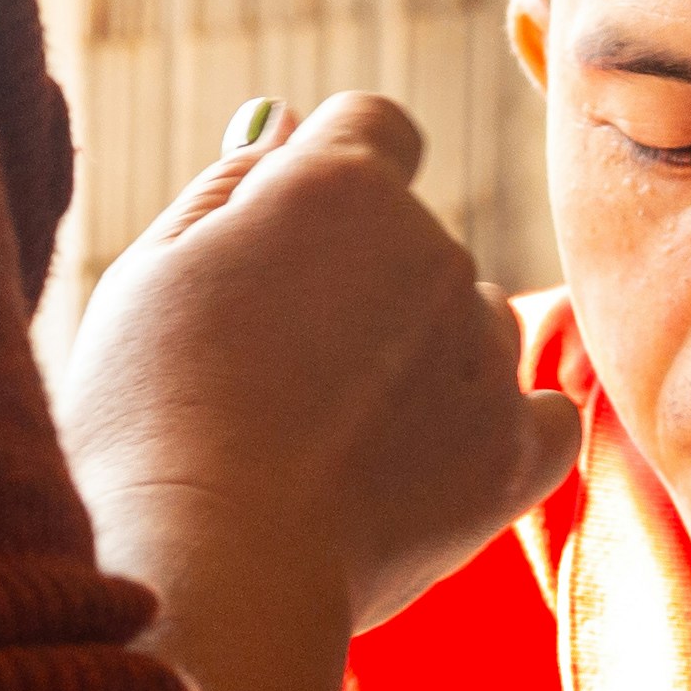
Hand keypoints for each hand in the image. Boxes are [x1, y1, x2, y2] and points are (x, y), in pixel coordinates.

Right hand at [61, 95, 574, 639]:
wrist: (205, 566)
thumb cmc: (148, 418)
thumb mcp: (153, 273)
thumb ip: (231, 187)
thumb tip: (287, 124)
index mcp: (342, 189)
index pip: (375, 129)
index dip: (332, 178)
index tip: (290, 243)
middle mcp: (434, 251)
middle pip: (418, 241)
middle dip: (364, 288)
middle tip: (274, 381)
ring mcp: (484, 353)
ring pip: (475, 325)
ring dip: (427, 360)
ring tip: (333, 441)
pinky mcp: (514, 451)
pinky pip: (541, 416)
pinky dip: (498, 434)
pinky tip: (430, 467)